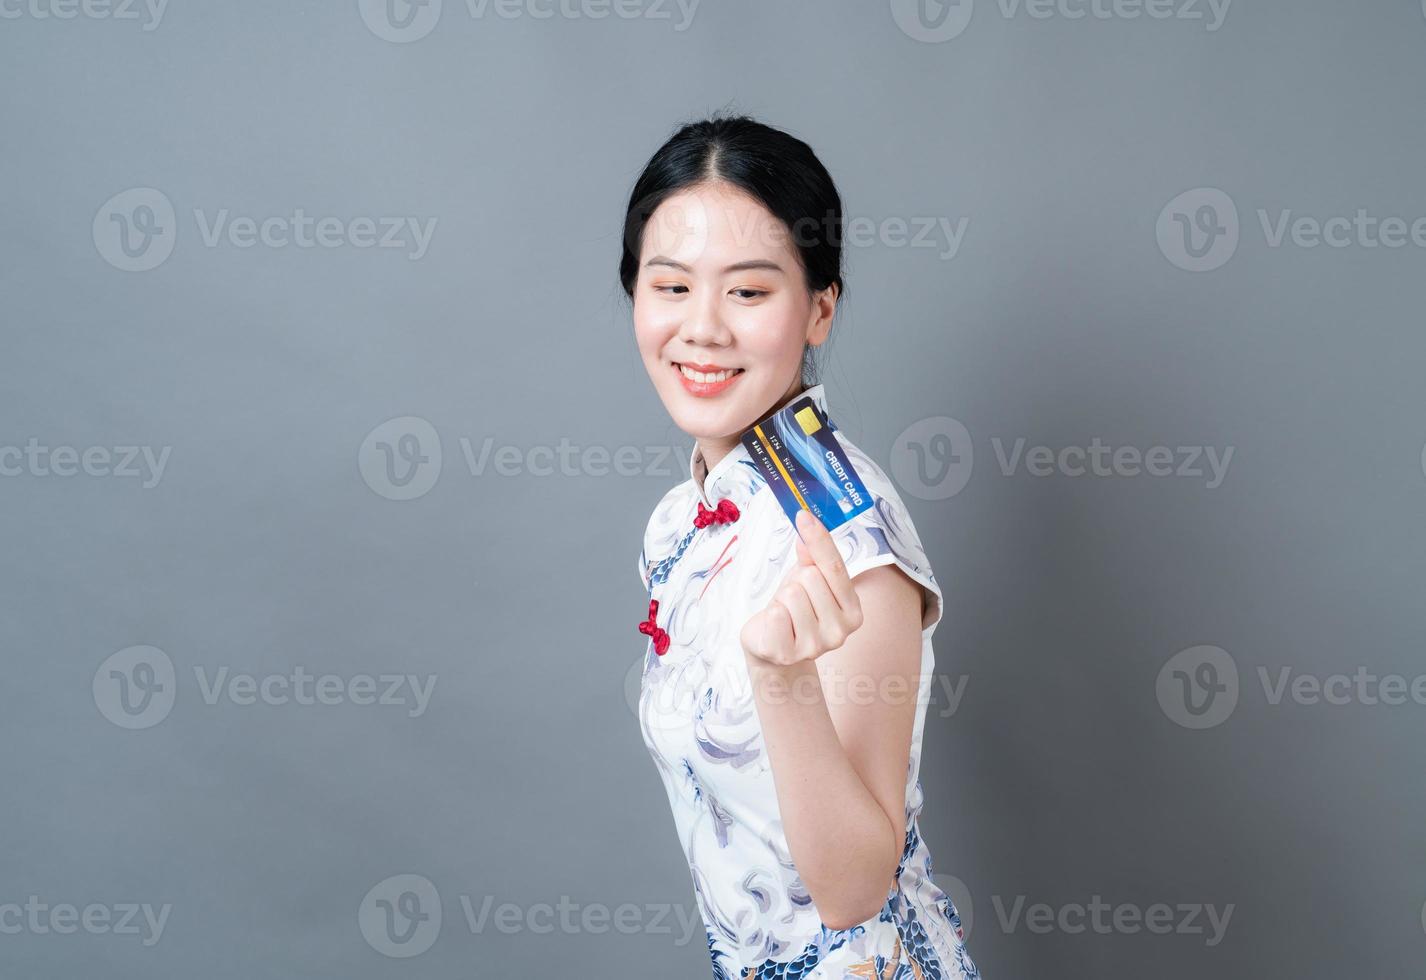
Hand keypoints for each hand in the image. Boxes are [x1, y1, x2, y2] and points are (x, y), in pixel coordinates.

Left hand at [741, 508, 864, 666]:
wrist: (773, 647)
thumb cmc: (794, 610)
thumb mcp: (806, 579)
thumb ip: (812, 557)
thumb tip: (808, 525)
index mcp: (852, 610)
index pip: (835, 566)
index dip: (819, 539)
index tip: (804, 515)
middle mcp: (841, 632)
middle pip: (811, 577)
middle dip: (796, 582)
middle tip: (793, 600)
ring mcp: (816, 646)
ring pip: (793, 594)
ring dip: (782, 599)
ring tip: (785, 614)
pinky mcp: (788, 654)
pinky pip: (777, 614)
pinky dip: (770, 615)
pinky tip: (776, 627)